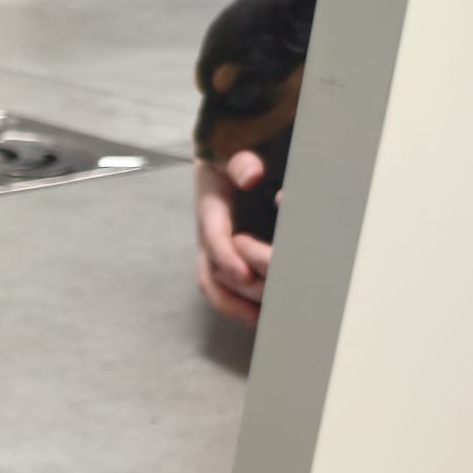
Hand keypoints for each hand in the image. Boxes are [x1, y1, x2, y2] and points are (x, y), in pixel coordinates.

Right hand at [195, 153, 271, 326]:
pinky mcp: (220, 258)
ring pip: (212, 284)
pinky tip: (257, 317)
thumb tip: (252, 176)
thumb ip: (241, 162)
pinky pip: (220, 287)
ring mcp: (211, 249)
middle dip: (236, 289)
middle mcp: (207, 234)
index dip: (227, 258)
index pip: (214, 237)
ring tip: (260, 320)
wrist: (222, 160)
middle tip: (265, 300)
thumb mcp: (233, 152)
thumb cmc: (231, 156)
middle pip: (210, 269)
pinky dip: (235, 305)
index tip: (247, 275)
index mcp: (210, 207)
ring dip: (233, 305)